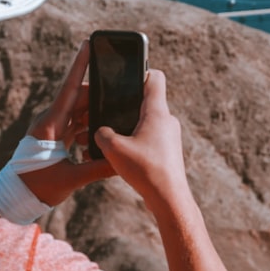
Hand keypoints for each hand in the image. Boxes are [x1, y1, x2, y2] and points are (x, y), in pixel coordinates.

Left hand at [17, 40, 115, 205]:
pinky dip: (89, 126)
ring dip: (96, 114)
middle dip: (100, 96)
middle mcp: (50, 120)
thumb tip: (123, 161)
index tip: (88, 44)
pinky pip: (76, 123)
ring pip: (79, 111)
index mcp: (50, 124)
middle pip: (80, 98)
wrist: (14, 198)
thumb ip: (98, 168)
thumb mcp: (70, 179)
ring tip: (115, 119)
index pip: (70, 89)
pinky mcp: (54, 137)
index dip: (80, 65)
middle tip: (122, 95)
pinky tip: (101, 135)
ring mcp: (51, 128)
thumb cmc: (37, 188)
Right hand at [93, 69, 192, 213]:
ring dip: (127, 127)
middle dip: (123, 105)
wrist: (169, 198)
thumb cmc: (146, 170)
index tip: (123, 77)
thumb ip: (102, 133)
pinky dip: (134, 142)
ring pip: (145, 122)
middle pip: (145, 101)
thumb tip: (100, 132)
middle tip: (105, 113)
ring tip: (109, 139)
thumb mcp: (113, 149)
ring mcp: (169, 136)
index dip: (140, 72)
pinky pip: (149, 138)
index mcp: (157, 111)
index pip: (154, 77)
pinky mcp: (167, 151)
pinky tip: (120, 155)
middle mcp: (167, 120)